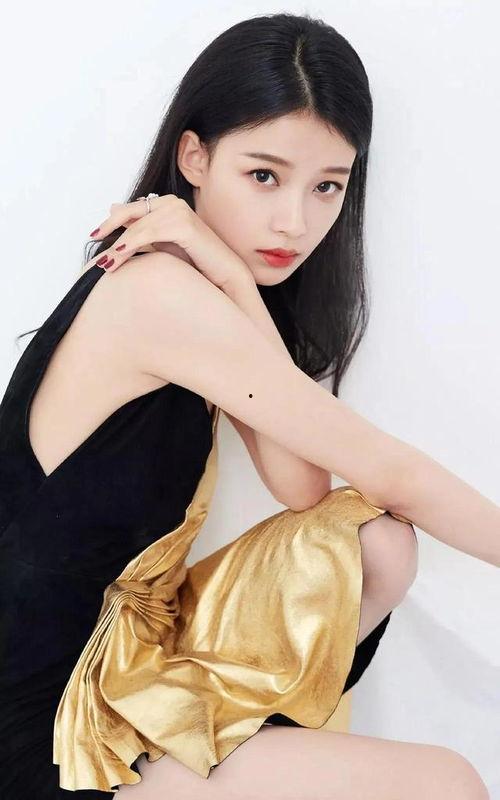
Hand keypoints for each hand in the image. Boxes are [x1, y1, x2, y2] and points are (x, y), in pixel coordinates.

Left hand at [85, 194, 253, 291]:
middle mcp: (172, 203)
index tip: (94, 236)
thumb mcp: (162, 246)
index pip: (131, 210)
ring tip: (105, 263)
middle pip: (130, 213)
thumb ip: (142, 232)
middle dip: (109, 230)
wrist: (224, 276)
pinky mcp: (185, 225)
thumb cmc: (197, 263)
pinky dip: (132, 243)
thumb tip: (113, 209)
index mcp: (167, 205)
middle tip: (94, 247)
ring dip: (118, 245)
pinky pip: (150, 233)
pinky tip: (119, 254)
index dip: (111, 222)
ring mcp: (179, 211)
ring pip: (138, 227)